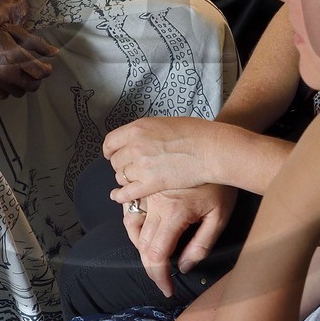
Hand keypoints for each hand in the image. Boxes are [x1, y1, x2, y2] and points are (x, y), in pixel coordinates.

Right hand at [0, 16, 57, 97]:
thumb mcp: (16, 31)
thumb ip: (37, 43)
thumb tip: (54, 52)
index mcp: (17, 57)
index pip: (41, 72)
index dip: (47, 70)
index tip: (46, 67)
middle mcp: (9, 73)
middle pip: (32, 86)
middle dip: (37, 80)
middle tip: (35, 72)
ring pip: (20, 93)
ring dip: (23, 85)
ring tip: (20, 74)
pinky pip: (4, 94)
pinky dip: (8, 88)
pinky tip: (7, 78)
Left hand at [104, 116, 220, 199]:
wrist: (209, 148)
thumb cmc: (194, 133)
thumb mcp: (163, 123)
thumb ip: (145, 133)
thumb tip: (138, 140)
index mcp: (137, 128)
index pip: (111, 142)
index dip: (110, 150)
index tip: (112, 154)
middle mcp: (135, 146)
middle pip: (116, 161)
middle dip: (121, 165)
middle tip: (130, 168)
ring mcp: (142, 166)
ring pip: (121, 177)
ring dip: (125, 179)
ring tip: (134, 180)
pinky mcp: (151, 183)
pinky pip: (128, 193)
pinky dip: (122, 196)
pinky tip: (120, 197)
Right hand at [120, 183, 236, 298]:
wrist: (215, 149)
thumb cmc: (221, 184)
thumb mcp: (220, 218)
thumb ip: (201, 246)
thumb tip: (183, 266)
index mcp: (174, 213)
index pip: (157, 255)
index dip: (159, 277)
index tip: (166, 289)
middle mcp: (155, 203)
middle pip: (142, 245)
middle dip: (150, 267)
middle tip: (162, 278)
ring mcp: (147, 190)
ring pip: (130, 226)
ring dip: (138, 246)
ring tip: (152, 256)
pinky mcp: (145, 182)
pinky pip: (128, 206)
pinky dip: (131, 222)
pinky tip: (143, 229)